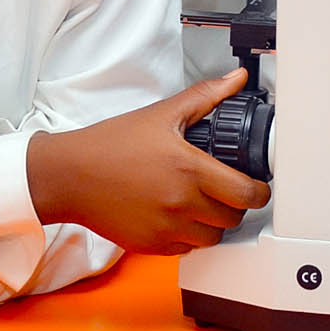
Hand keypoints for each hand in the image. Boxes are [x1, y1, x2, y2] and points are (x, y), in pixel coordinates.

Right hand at [28, 69, 269, 253]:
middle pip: (233, 219)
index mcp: (189, 170)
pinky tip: (180, 217)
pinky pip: (186, 250)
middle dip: (237, 206)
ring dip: (214, 224)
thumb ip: (206, 96)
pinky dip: (189, 237)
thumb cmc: (110, 145)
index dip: (259, 191)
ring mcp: (165, 229)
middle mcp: (180, 204)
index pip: (246, 194)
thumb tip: (236, 80)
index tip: (257, 186)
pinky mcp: (150, 246)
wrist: (69, 175)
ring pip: (212, 239)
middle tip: (230, 192)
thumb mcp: (162, 113)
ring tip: (205, 205)